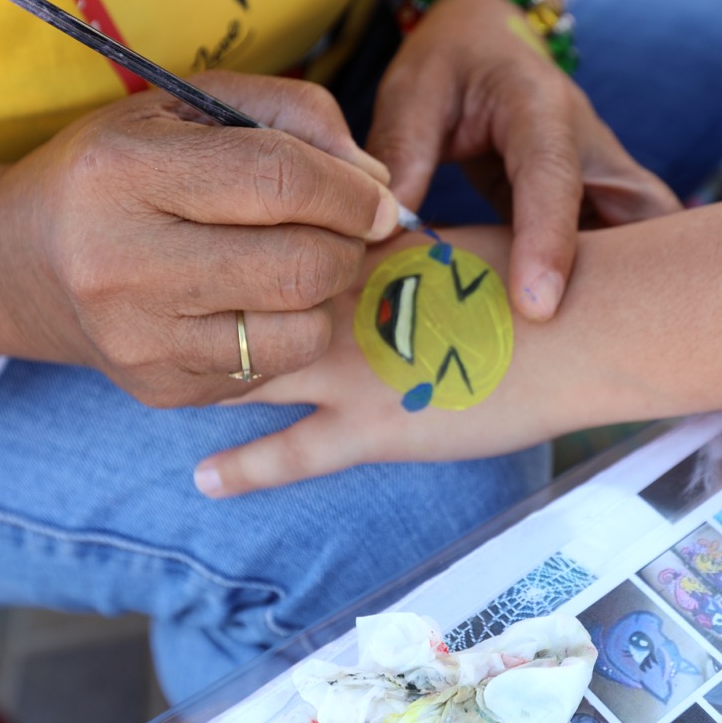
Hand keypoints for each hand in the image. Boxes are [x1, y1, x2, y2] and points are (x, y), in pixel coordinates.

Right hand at [0, 71, 401, 407]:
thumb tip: (374, 183)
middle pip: (300, 266)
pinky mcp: (163, 389)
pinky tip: (257, 301)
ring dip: (325, 295)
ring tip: (297, 262)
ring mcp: (141, 340)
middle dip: (346, 244)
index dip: (349, 191)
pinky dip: (290, 331)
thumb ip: (293, 115)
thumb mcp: (187, 106)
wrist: (20, 264)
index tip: (373, 197)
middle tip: (339, 229)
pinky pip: (275, 367)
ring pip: (301, 330)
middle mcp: (123, 264)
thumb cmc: (121, 168)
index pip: (278, 181)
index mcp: (126, 172)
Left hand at [192, 227, 583, 496]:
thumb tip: (368, 252)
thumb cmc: (538, 279)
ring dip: (203, 379)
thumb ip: (400, 251)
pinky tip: (204, 478)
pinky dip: (244, 467)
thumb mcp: (457, 248)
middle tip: (138, 316)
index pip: (270, 244)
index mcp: (361, 251)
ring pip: (249, 372)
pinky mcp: (373, 427)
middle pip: (240, 303)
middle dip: (194, 308)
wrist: (583, 327)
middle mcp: (341, 303)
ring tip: (153, 388)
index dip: (226, 251)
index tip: (185, 253)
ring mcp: (351, 369)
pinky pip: (292, 453)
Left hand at [368, 0, 680, 322]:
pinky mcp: (595, 207)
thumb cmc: (452, 61)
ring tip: (598, 358)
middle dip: (639, 277)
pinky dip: (604, 294)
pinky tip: (575, 343)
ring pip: (643, 240)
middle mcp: (588, 146)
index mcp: (540, 107)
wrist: (490, 41)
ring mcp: (600, 180)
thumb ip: (403, 152)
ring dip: (628, 294)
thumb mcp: (415, 90)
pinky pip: (616, 254)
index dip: (548, 241)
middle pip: (639, 215)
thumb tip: (387, 229)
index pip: (552, 177)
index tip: (537, 307)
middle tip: (613, 345)